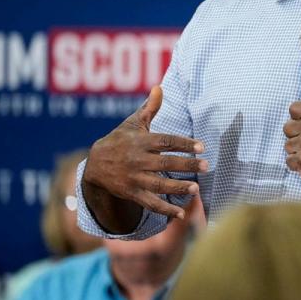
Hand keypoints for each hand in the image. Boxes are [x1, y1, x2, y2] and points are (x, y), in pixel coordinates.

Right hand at [82, 85, 206, 219]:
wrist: (94, 166)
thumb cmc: (120, 140)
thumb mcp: (132, 123)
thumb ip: (149, 108)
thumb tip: (159, 86)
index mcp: (141, 141)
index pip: (166, 141)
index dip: (184, 143)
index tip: (202, 146)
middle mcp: (138, 160)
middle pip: (166, 163)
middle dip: (187, 165)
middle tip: (206, 166)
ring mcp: (134, 178)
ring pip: (159, 184)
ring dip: (178, 187)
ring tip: (196, 189)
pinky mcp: (131, 193)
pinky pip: (150, 203)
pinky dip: (165, 210)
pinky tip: (181, 213)